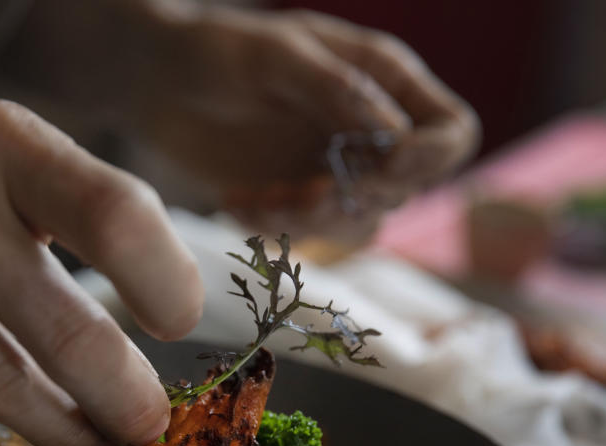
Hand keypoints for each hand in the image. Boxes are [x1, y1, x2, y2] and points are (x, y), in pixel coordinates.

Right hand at [0, 98, 202, 445]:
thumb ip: (72, 220)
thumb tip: (163, 315)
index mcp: (0, 144)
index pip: (116, 217)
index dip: (165, 284)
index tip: (180, 323)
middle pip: (69, 335)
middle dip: (125, 401)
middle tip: (148, 426)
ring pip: (4, 390)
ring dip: (64, 428)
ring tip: (93, 437)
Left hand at [131, 5, 479, 239]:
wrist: (154, 81)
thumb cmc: (213, 50)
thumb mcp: (273, 56)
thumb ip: (335, 89)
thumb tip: (396, 135)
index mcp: (382, 80)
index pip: (452, 133)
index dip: (429, 162)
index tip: (378, 169)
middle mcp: (369, 130)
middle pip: (407, 190)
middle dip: (355, 199)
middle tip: (301, 192)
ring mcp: (333, 169)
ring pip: (360, 226)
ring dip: (312, 223)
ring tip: (259, 201)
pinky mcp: (295, 199)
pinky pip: (308, 236)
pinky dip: (274, 229)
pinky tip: (236, 201)